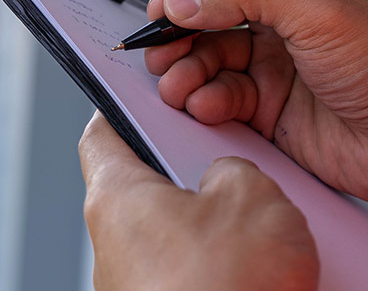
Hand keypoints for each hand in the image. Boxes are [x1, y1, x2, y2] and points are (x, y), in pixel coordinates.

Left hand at [79, 112, 317, 290]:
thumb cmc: (227, 286)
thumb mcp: (251, 193)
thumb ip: (234, 169)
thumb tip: (228, 179)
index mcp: (117, 198)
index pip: (102, 135)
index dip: (125, 108)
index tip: (143, 95)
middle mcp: (113, 247)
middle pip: (147, 188)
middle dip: (194, 175)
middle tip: (235, 163)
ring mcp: (135, 289)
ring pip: (176, 237)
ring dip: (217, 228)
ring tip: (265, 227)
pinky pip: (194, 276)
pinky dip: (225, 268)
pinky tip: (263, 271)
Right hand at [145, 0, 367, 243]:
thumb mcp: (322, 13)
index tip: (172, 8)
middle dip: (178, 25)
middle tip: (161, 51)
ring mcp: (274, 50)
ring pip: (202, 47)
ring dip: (183, 67)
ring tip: (179, 86)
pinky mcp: (267, 98)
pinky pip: (216, 90)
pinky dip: (202, 98)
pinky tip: (207, 107)